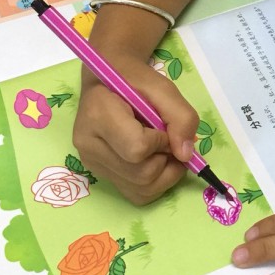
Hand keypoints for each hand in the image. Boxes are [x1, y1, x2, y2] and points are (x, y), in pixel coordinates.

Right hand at [72, 58, 200, 204]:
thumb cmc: (134, 80)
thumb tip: (185, 155)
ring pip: (140, 190)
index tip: (163, 126)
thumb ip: (181, 117)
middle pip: (141, 175)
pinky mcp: (99, 174)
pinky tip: (154, 160)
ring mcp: (91, 163)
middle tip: (167, 139)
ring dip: (163, 174)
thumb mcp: (163, 88)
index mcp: (98, 116)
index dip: (161, 142)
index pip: (137, 149)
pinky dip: (154, 183)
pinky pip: (134, 194)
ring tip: (161, 149)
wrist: (107, 81)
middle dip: (166, 160)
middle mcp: (89, 145)